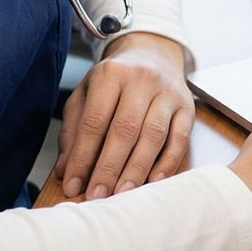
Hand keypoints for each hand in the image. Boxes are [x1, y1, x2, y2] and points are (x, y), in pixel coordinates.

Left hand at [55, 32, 194, 200]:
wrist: (152, 54)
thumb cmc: (114, 81)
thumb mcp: (86, 95)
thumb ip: (73, 130)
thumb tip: (65, 170)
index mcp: (110, 74)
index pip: (94, 121)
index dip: (82, 156)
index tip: (73, 185)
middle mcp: (141, 79)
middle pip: (125, 129)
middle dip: (109, 168)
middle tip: (97, 196)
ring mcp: (167, 92)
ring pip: (153, 136)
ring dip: (137, 169)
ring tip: (122, 195)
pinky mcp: (187, 107)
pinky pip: (180, 139)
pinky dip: (167, 163)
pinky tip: (153, 182)